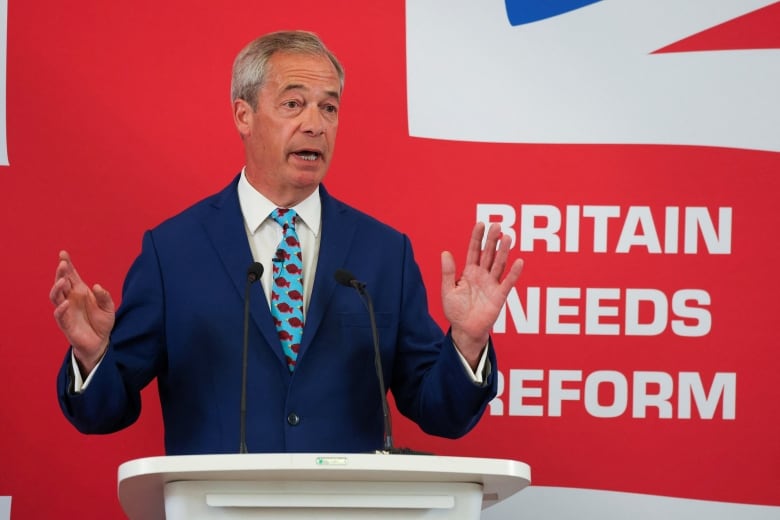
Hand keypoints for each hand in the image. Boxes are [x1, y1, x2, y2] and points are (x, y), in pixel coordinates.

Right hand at [50, 250, 114, 374]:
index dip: (67, 265)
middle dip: (60, 272)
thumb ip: (104, 296)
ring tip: (63, 280)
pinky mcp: (65, 323)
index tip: (63, 253)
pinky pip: (59, 315)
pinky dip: (61, 308)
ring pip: (56, 296)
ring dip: (57, 288)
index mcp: (80, 291)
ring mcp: (66, 310)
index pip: (71, 275)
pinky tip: (66, 303)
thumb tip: (97, 286)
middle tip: (62, 263)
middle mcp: (71, 298)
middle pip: (61, 282)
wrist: (100, 342)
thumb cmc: (102, 322)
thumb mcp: (109, 307)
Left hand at [441, 223, 523, 368]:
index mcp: (469, 272)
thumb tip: (445, 252)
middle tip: (497, 225)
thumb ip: (448, 272)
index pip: (474, 251)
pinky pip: (508, 282)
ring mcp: (491, 284)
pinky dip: (514, 273)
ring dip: (504, 251)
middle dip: (492, 240)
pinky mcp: (499, 296)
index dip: (477, 238)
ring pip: (499, 264)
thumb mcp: (447, 290)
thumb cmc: (455, 310)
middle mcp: (482, 275)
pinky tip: (519, 261)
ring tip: (508, 237)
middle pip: (488, 254)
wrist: (465, 330)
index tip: (481, 224)